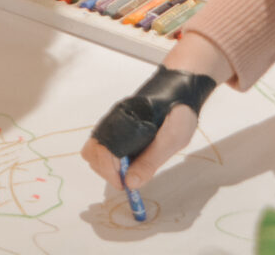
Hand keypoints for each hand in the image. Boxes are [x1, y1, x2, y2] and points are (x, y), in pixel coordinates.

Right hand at [82, 35, 233, 192]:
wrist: (181, 89)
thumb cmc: (179, 113)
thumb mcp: (172, 139)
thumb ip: (150, 161)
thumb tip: (130, 183)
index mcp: (125, 122)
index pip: (102, 152)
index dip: (110, 173)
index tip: (124, 186)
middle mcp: (114, 120)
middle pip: (93, 151)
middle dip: (105, 171)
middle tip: (125, 181)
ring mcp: (114, 121)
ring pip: (95, 148)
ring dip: (105, 165)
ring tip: (125, 172)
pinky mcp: (118, 124)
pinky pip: (104, 143)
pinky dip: (109, 158)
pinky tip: (126, 161)